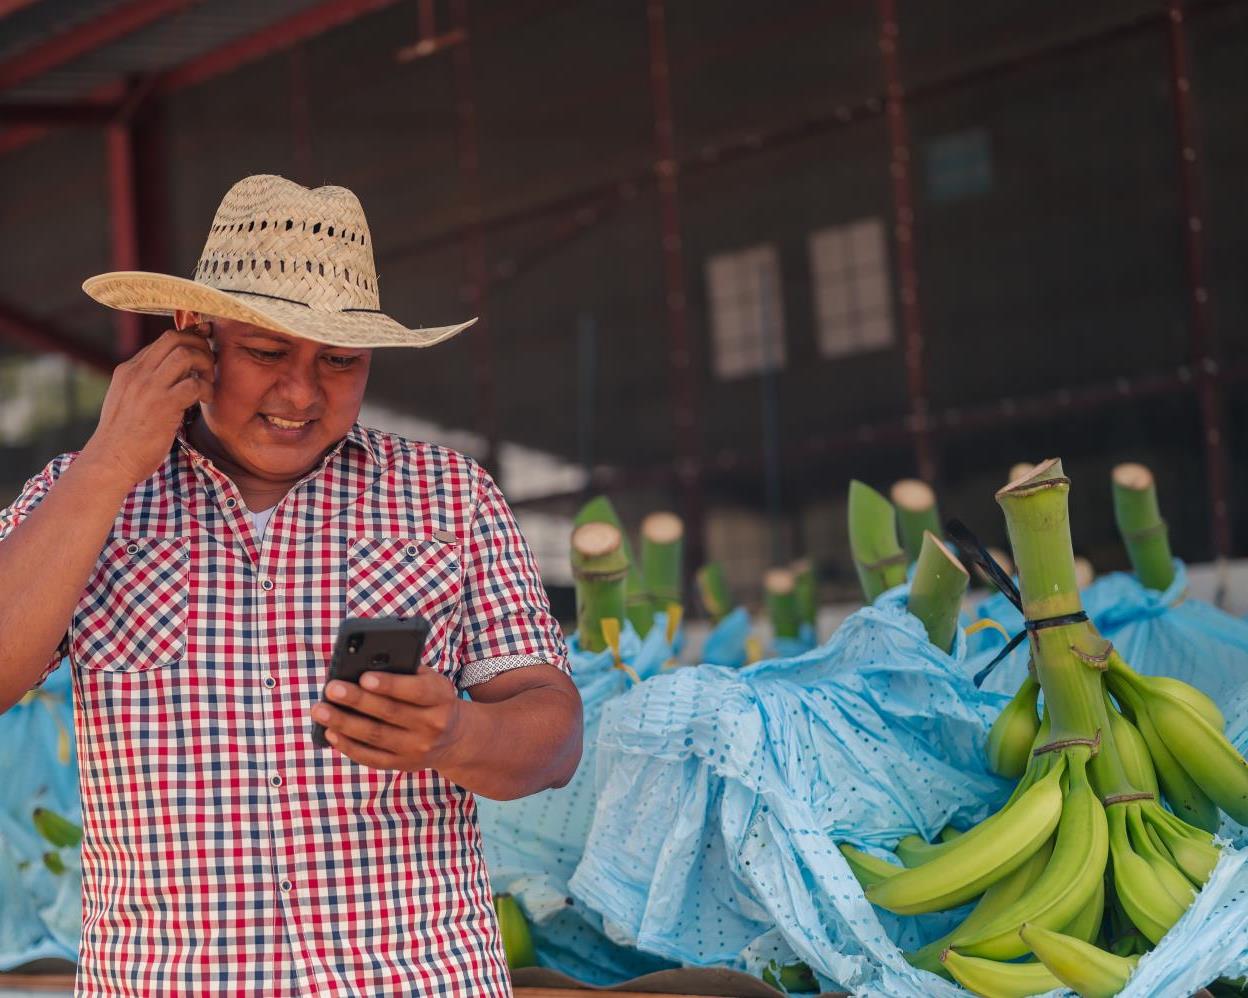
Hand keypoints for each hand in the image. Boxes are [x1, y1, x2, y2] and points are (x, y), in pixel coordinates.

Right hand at [80, 320, 215, 488]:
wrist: (110, 461)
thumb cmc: (124, 437)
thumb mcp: (127, 401)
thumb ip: (144, 384)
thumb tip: (169, 375)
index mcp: (128, 369)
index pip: (163, 340)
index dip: (189, 342)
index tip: (202, 353)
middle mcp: (137, 373)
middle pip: (175, 338)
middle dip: (200, 346)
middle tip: (208, 366)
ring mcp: (149, 387)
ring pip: (186, 354)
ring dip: (206, 365)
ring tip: (207, 383)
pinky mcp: (163, 405)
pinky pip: (194, 383)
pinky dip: (207, 389)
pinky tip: (205, 400)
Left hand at [311, 670, 465, 772]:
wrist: (453, 737)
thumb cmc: (431, 698)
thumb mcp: (430, 680)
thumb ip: (405, 672)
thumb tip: (362, 666)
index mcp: (441, 698)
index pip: (416, 691)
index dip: (390, 685)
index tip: (364, 677)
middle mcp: (432, 725)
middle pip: (390, 713)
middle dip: (357, 700)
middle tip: (330, 689)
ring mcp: (417, 748)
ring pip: (376, 736)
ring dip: (344, 723)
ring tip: (320, 710)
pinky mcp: (403, 764)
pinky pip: (372, 757)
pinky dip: (349, 746)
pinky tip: (330, 733)